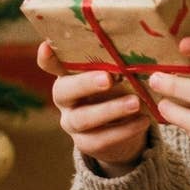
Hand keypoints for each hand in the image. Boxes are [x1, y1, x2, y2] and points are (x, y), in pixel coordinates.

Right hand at [36, 41, 149, 176]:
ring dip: (110, 110)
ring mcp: (71, 122)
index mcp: (69, 75)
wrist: (124, 129)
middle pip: (65, 91)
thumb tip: (137, 50)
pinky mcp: (86, 143)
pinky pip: (102, 139)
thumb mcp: (117, 75)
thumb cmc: (119, 89)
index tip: (46, 47)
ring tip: (136, 103)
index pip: (51, 65)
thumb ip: (117, 64)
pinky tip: (143, 120)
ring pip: (83, 118)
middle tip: (108, 78)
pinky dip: (125, 130)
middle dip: (86, 84)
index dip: (47, 58)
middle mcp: (64, 98)